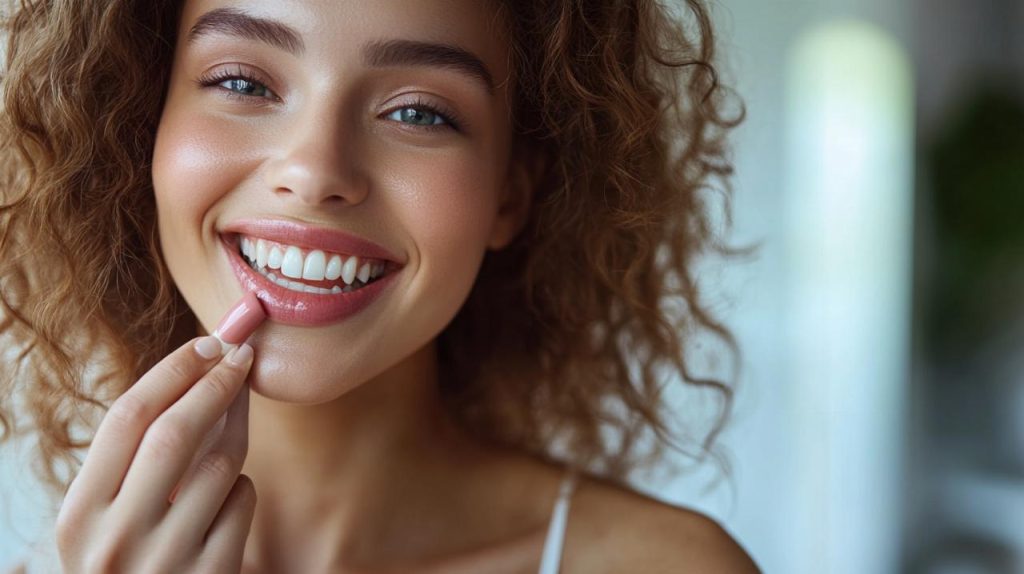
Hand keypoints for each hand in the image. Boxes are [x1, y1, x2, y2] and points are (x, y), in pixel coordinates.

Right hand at [55, 337, 255, 572]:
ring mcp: (165, 562)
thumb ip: (135, 459)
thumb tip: (201, 370)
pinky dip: (241, 491)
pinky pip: (243, 502)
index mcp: (78, 517)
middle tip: (242, 355)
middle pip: (176, 433)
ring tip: (226, 441)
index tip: (206, 344)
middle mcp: (115, 541)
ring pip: (220, 465)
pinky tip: (224, 507)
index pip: (127, 419)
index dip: (173, 372)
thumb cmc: (129, 562)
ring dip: (233, 440)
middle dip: (215, 383)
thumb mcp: (107, 518)